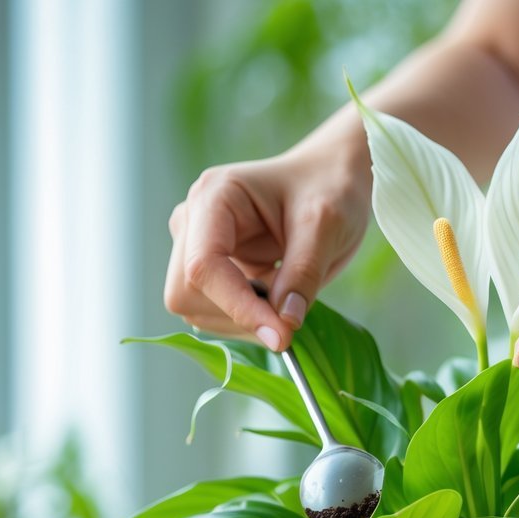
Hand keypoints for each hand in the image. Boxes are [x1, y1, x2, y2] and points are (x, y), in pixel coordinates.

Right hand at [164, 138, 370, 350]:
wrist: (330, 180)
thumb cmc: (329, 189)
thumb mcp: (327, 225)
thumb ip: (303, 273)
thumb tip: (284, 324)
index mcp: (214, 198)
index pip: (202, 267)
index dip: (238, 307)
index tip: (282, 335)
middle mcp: (194, 222)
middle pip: (187, 294)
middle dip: (239, 315)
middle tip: (290, 316)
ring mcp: (197, 247)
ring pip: (197, 311)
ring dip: (246, 320)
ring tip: (288, 292)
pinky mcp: (212, 270)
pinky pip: (216, 314)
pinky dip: (249, 319)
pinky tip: (278, 297)